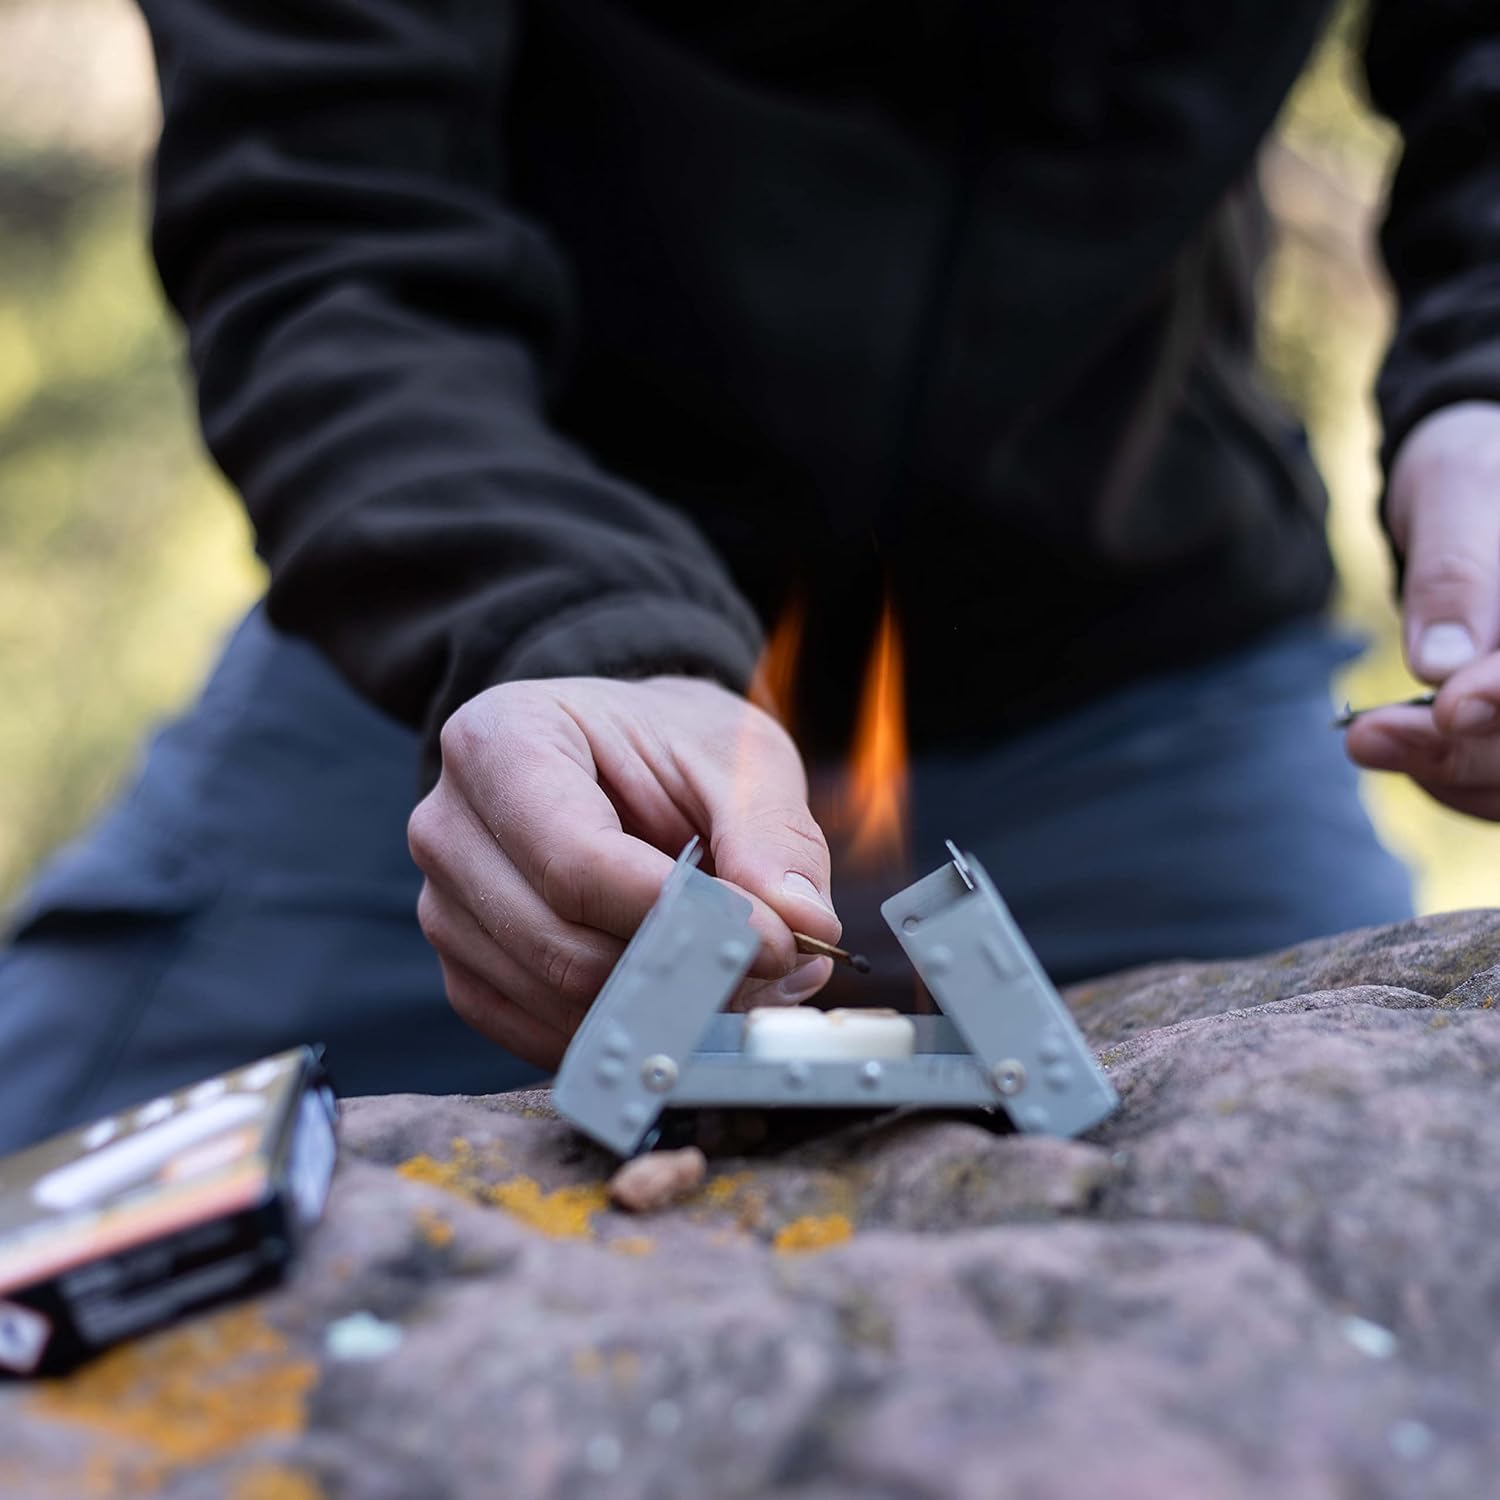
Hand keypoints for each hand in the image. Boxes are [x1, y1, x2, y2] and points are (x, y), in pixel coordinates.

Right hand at [407, 676, 841, 1066]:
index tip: (772, 942)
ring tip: (739, 974)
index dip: (680, 916)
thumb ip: (773, 836)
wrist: (618, 756)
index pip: (578, 861)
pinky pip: (540, 1034)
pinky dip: (624, 1032)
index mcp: (499, 741)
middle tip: (771, 969)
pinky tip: (683, 997)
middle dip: (680, 973)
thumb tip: (803, 927)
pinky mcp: (466, 970)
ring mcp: (445, 906)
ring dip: (662, 1010)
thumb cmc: (669, 745)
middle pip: (561, 944)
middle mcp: (448, 826)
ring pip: (556, 1001)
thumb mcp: (737, 757)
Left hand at [1345, 401, 1499, 817]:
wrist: (1476, 491)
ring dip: (1451, 773)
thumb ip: (1457, 571)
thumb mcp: (1459, 489)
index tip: (1451, 707)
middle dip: (1469, 749)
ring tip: (1370, 738)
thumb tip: (1441, 666)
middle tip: (1369, 737)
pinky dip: (1450, 778)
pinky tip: (1395, 744)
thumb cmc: (1473, 475)